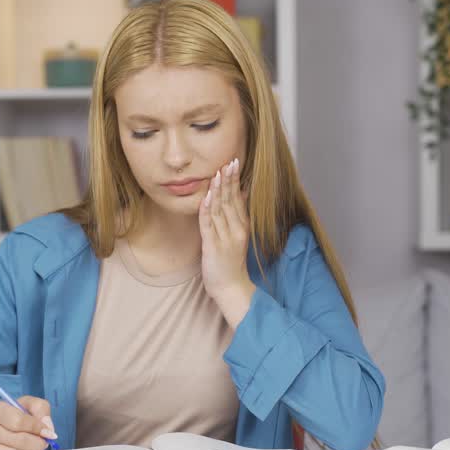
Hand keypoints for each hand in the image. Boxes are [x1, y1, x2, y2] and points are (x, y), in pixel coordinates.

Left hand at [199, 157, 255, 326]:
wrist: (231, 287)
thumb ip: (240, 214)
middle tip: (228, 162)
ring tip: (217, 173)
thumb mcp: (239, 235)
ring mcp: (225, 238)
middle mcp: (236, 230)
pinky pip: (208, 225)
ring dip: (218, 191)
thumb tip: (242, 191)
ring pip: (220, 210)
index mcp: (243, 226)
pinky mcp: (213, 247)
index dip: (235, 180)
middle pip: (231, 201)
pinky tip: (206, 197)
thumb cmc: (231, 261)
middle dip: (228, 180)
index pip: (239, 198)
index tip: (234, 163)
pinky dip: (207, 210)